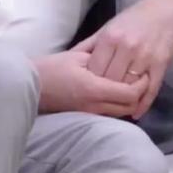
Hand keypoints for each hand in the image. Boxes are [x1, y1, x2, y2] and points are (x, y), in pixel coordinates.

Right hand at [34, 50, 149, 115]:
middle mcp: (94, 106)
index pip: (129, 94)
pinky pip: (108, 113)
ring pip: (120, 112)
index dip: (141, 84)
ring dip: (128, 100)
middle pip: (129, 107)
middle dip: (138, 94)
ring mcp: (89, 114)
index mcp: (94, 89)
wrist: (28, 86)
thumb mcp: (78, 56)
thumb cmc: (52, 67)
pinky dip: (117, 104)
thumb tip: (124, 60)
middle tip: (140, 77)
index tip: (143, 72)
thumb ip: (103, 60)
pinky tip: (115, 91)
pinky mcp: (84, 116)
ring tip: (129, 83)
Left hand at [75, 0, 172, 118]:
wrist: (168, 7)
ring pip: (128, 87)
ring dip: (122, 98)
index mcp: (110, 38)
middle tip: (102, 99)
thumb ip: (91, 44)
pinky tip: (135, 112)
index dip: (90, 82)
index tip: (89, 88)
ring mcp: (145, 57)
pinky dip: (142, 104)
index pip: (94, 71)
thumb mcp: (109, 26)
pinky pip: (150, 89)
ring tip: (116, 105)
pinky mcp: (161, 64)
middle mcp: (127, 48)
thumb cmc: (135, 17)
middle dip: (105, 91)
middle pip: (110, 81)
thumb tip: (70, 60)